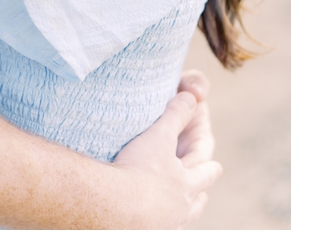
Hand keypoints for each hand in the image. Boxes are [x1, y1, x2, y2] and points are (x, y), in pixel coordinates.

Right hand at [110, 86, 221, 226]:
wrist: (115, 208)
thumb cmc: (137, 171)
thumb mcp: (157, 137)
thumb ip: (174, 115)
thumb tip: (192, 95)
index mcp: (188, 181)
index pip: (207, 167)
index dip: (209, 158)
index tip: (213, 157)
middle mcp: (183, 205)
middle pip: (201, 195)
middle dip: (201, 184)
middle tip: (203, 178)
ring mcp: (168, 222)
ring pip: (186, 214)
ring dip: (186, 205)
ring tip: (181, 202)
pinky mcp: (150, 233)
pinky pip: (165, 227)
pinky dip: (163, 221)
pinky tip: (155, 219)